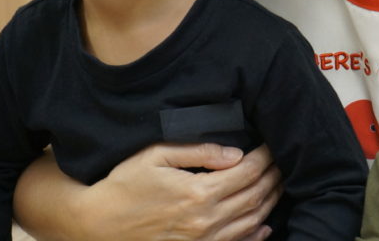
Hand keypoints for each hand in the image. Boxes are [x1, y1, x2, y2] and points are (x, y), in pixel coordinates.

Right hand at [17, 143, 281, 240]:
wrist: (98, 224)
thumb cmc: (124, 185)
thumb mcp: (156, 155)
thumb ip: (197, 151)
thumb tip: (234, 153)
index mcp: (199, 193)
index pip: (246, 172)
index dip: (264, 158)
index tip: (271, 146)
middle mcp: (206, 221)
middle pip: (255, 197)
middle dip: (273, 177)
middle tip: (281, 162)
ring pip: (251, 222)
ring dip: (269, 202)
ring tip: (278, 185)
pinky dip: (256, 235)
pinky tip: (263, 224)